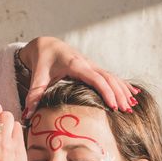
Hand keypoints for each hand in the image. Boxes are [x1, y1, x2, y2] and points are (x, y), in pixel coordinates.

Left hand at [19, 36, 138, 118]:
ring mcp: (93, 65)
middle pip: (108, 78)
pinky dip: (123, 85)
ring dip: (123, 90)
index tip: (113, 105)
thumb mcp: (37, 77)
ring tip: (133, 105)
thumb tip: (27, 115)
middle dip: (119, 93)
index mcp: (75, 64)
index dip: (106, 91)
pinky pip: (111, 77)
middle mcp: (87, 63)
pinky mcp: (94, 68)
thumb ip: (33, 95)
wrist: (47, 45)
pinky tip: (134, 94)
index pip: (95, 78)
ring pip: (112, 77)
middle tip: (127, 110)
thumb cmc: (43, 61)